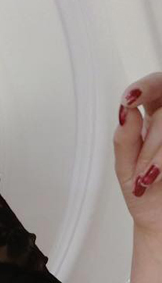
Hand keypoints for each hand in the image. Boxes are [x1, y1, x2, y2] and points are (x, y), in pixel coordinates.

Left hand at [116, 72, 161, 233]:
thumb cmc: (147, 196)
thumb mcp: (126, 170)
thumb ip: (124, 140)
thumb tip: (127, 112)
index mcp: (154, 117)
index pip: (155, 86)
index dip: (145, 87)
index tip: (130, 100)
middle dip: (153, 140)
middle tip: (144, 168)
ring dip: (159, 153)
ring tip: (150, 178)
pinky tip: (160, 177)